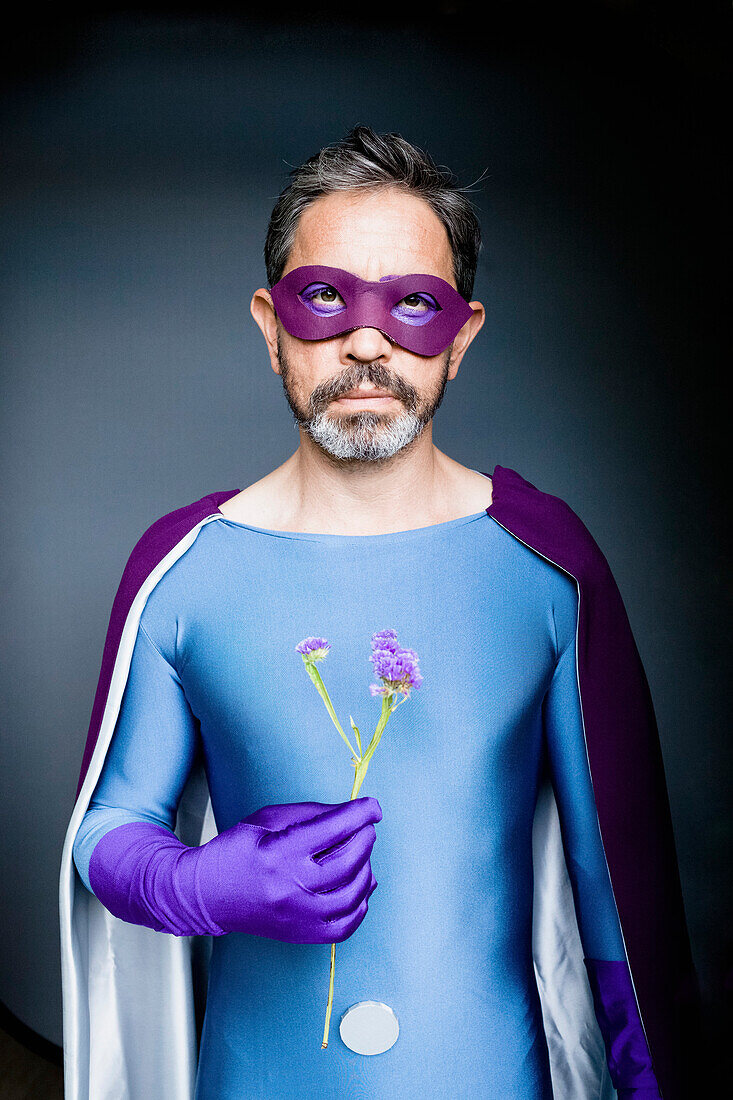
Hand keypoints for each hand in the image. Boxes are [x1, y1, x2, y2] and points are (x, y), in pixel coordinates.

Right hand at [193, 796, 381, 942]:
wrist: (207, 894)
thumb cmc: (237, 851)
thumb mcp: (269, 819)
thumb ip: (313, 814)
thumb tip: (352, 813)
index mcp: (279, 852)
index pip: (333, 829)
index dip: (360, 813)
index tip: (373, 807)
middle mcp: (291, 887)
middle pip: (348, 861)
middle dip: (365, 838)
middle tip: (365, 827)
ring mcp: (299, 916)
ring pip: (353, 893)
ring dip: (366, 868)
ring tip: (360, 854)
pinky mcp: (303, 935)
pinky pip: (346, 924)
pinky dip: (360, 902)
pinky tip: (358, 885)